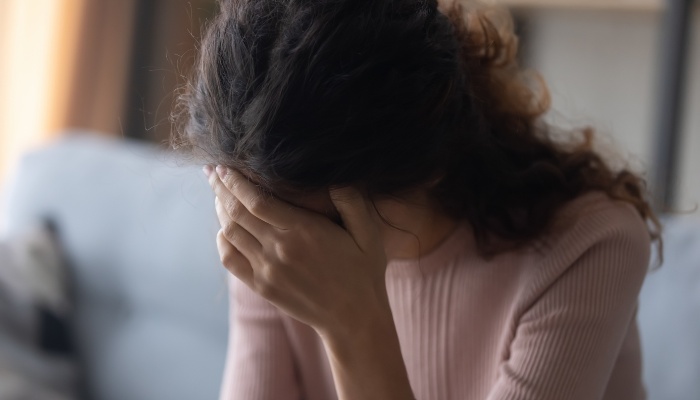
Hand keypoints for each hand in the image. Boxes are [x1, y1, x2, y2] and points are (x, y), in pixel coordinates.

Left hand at [205, 165, 388, 336]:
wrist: (353, 318)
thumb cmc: (363, 272)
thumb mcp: (368, 233)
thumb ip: (351, 201)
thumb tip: (334, 176)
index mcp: (304, 231)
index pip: (256, 200)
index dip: (235, 181)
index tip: (224, 166)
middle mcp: (280, 250)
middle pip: (237, 213)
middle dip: (220, 189)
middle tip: (212, 172)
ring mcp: (268, 271)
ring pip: (230, 233)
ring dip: (220, 211)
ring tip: (218, 195)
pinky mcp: (261, 287)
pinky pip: (230, 259)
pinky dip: (222, 240)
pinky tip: (224, 228)